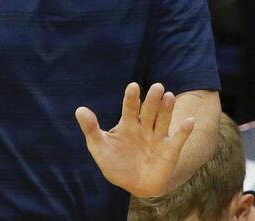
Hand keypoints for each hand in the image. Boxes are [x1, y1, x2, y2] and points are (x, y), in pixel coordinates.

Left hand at [75, 82, 195, 197]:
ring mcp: (158, 138)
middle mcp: (144, 128)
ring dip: (167, 109)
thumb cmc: (114, 162)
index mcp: (127, 124)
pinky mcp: (170, 151)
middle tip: (157, 86)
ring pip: (163, 120)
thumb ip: (91, 128)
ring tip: (168, 96)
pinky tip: (190, 121)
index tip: (133, 86)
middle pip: (149, 111)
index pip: (129, 108)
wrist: (133, 184)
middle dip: (152, 100)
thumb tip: (79, 109)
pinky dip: (184, 131)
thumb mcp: (99, 146)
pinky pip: (178, 139)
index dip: (131, 98)